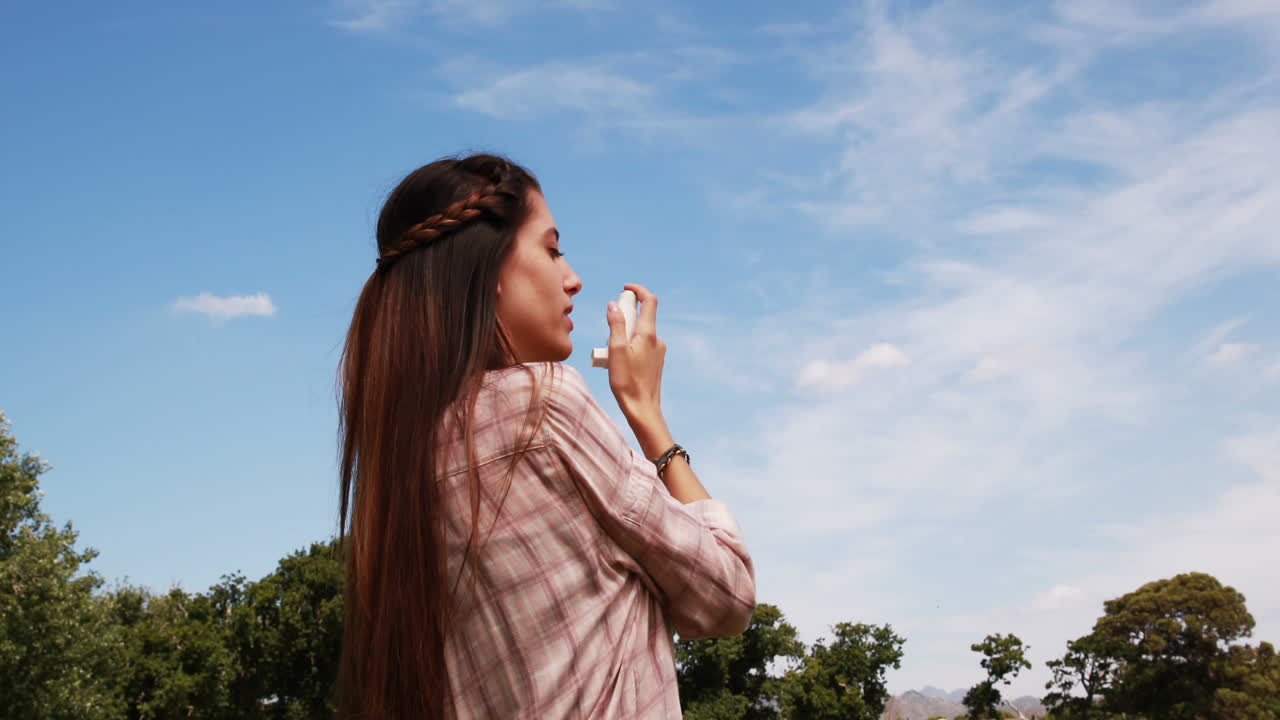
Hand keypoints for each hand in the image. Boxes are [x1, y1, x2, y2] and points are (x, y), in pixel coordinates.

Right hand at [606, 283, 666, 433]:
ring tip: (611, 353)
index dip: (638, 290)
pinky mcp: (655, 362)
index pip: (649, 300)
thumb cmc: (627, 382)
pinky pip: (641, 345)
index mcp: (648, 334)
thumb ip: (615, 325)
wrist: (642, 409)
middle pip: (642, 316)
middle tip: (609, 331)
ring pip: (640, 332)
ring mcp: (658, 351)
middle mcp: (657, 340)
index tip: (625, 288)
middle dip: (625, 316)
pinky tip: (619, 362)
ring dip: (625, 334)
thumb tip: (614, 305)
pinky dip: (629, 345)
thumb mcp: (615, 350)